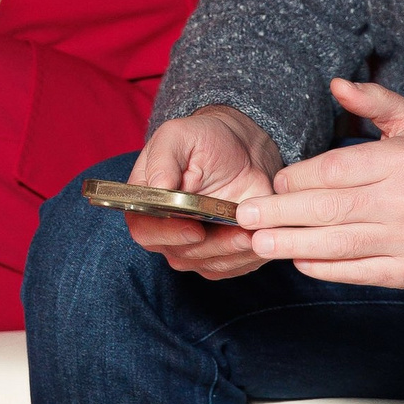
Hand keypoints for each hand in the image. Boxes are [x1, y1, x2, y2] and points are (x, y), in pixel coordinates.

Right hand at [122, 106, 282, 278]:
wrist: (241, 151)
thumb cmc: (204, 140)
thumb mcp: (179, 136)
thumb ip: (162, 160)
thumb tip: (157, 187)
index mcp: (147, 203)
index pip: (145, 230)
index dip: (167, 235)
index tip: (194, 230)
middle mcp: (165, 231)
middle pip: (179, 254)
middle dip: (211, 246)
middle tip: (238, 233)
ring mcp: (192, 246)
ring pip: (208, 264)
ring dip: (232, 251)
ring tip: (252, 233)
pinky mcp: (218, 255)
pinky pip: (231, 267)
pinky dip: (246, 257)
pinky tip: (258, 239)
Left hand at [234, 78, 403, 286]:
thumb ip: (373, 100)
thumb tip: (336, 84)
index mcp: (401, 161)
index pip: (336, 171)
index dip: (299, 178)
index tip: (276, 183)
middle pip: (329, 209)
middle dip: (281, 213)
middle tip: (246, 214)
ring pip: (337, 244)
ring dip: (292, 244)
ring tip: (259, 241)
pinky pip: (354, 270)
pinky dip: (322, 267)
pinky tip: (297, 258)